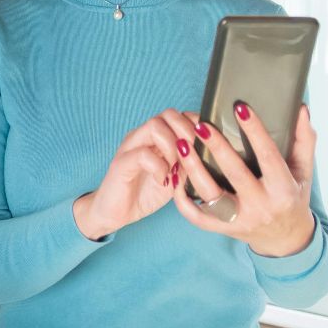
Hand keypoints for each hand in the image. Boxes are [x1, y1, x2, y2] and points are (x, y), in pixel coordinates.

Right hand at [73, 108, 213, 240]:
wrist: (115, 213)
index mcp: (156, 137)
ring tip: (175, 169)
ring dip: (172, 147)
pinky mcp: (121, 163)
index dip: (196, 125)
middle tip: (192, 157)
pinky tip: (163, 181)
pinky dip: (159, 167)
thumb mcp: (176, 178)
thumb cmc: (145, 193)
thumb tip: (212, 155)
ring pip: (155, 126)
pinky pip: (143, 154)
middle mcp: (143, 136)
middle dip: (187, 133)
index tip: (206, 145)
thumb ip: (190, 163)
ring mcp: (130, 146)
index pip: (180, 115)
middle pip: (169, 114)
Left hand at [174, 102, 317, 257]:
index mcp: (283, 190)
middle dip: (217, 147)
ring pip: (211, 195)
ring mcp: (239, 220)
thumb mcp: (304, 171)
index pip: (268, 156)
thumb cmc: (293, 197)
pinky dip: (183, 199)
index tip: (240, 108)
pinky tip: (176, 175)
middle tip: (201, 125)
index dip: (255, 131)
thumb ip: (304, 140)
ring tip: (182, 145)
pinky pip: (197, 216)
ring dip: (194, 169)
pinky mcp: (223, 229)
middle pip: (235, 174)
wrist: (285, 239)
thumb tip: (301, 108)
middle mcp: (261, 206)